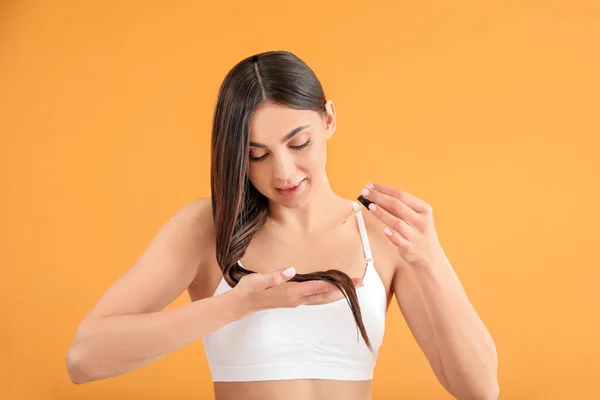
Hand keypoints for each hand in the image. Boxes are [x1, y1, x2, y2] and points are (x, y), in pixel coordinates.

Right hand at [233, 267, 362, 311]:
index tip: (349, 280)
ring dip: (338, 293)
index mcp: (291, 293)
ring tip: (352, 287)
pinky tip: (332, 291)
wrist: (241, 304)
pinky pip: (316, 298)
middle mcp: (296, 299)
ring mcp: (296, 301)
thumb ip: (274, 276)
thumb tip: (291, 270)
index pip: (317, 287)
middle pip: (325, 295)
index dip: (334, 283)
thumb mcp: (258, 280)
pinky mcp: (294, 300)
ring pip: (322, 298)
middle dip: (343, 289)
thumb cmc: (249, 290)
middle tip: (360, 283)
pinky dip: (327, 294)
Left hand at [360, 183, 444, 267]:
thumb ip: (399, 207)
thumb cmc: (418, 231)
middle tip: (365, 192)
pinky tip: (384, 231)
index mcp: (424, 209)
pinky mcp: (411, 249)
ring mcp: (416, 236)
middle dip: (379, 197)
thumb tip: (375, 194)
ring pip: (397, 223)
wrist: (430, 255)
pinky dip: (392, 236)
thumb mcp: (415, 216)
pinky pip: (400, 242)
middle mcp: (421, 221)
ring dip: (382, 214)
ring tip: (370, 206)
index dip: (384, 189)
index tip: (370, 185)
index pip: (401, 195)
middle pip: (397, 206)